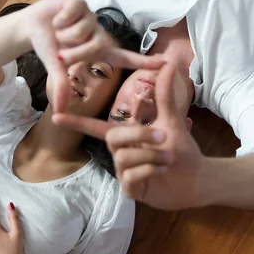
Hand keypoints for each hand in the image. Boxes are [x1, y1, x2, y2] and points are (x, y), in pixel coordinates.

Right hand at [24, 0, 164, 111]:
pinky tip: (57, 19)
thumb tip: (60, 110)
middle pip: (94, 47)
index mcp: (98, 51)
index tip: (166, 65)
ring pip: (83, 29)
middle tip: (61, 51)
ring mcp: (91, 18)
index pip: (125, 58)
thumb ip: (61, 85)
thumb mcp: (56, 67)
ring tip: (58, 32)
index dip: (144, 62)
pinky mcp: (81, 3)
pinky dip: (61, 19)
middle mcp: (99, 34)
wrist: (32, 26)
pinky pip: (74, 12)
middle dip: (73, 52)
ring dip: (64, 33)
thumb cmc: (49, 47)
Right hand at [53, 63, 204, 209]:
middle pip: (113, 137)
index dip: (77, 122)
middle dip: (138, 133)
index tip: (55, 116)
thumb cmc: (181, 149)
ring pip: (123, 157)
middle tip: (163, 134)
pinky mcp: (131, 190)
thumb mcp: (172, 119)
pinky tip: (164, 169)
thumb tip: (167, 63)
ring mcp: (124, 173)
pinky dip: (150, 169)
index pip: (96, 128)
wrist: (198, 176)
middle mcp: (120, 153)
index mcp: (126, 137)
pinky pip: (130, 176)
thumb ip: (164, 93)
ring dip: (151, 154)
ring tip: (169, 156)